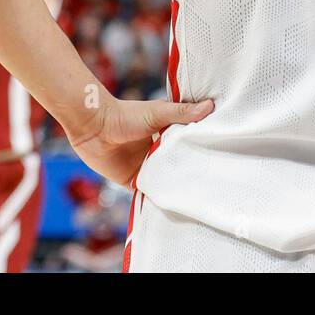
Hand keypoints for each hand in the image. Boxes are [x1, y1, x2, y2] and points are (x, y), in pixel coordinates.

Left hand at [68, 96, 213, 186]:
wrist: (93, 126)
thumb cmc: (126, 114)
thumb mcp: (158, 113)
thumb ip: (181, 113)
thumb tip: (210, 106)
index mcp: (168, 133)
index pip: (189, 145)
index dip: (202, 151)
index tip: (221, 159)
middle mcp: (158, 151)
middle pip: (178, 165)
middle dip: (190, 173)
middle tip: (212, 184)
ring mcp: (146, 166)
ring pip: (164, 181)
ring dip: (174, 188)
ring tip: (196, 199)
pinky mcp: (132, 180)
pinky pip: (147, 193)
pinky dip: (156, 199)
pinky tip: (170, 208)